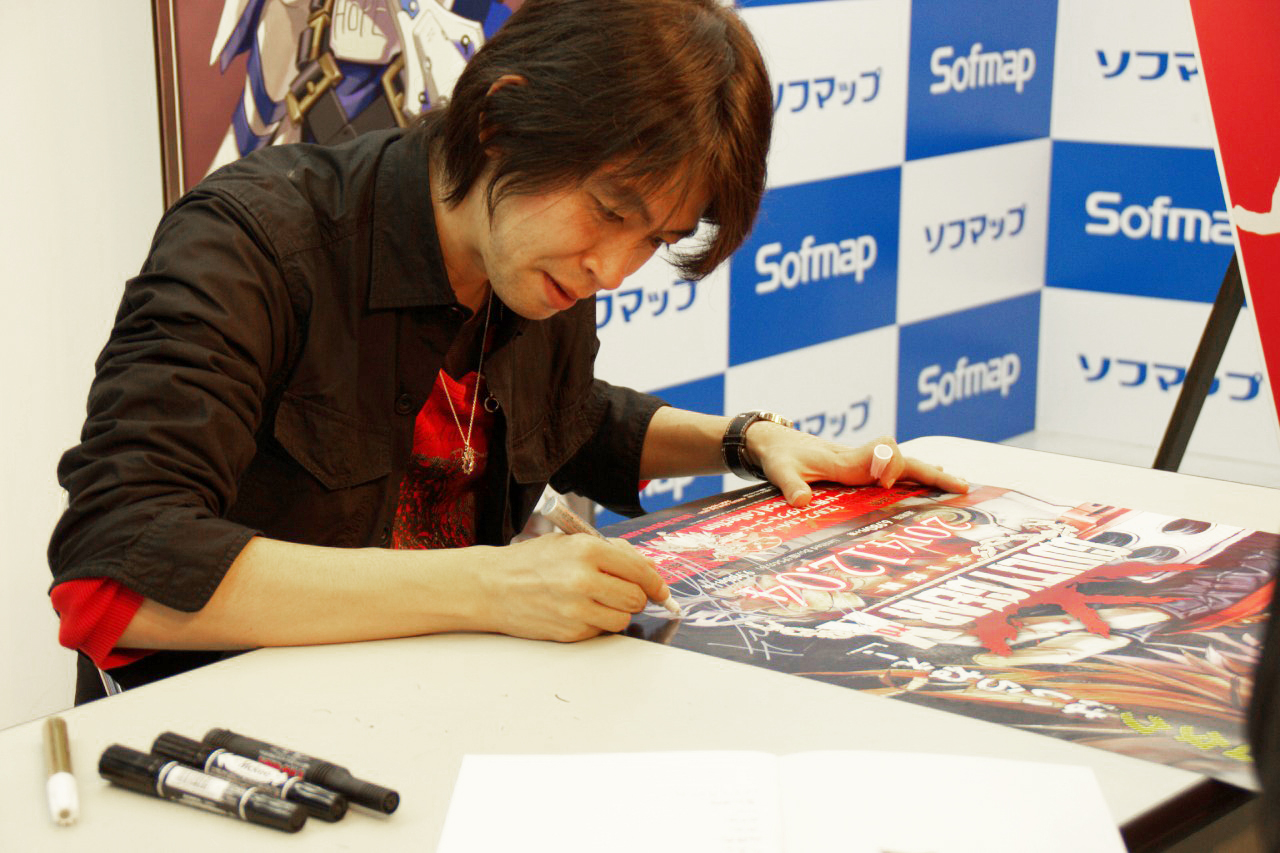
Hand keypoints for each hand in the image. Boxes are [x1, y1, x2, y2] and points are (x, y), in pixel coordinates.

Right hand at [473, 533, 670, 641]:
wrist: (492, 586)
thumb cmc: (532, 561)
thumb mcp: (571, 542)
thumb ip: (611, 552)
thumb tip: (648, 570)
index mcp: (587, 550)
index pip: (639, 571)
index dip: (656, 583)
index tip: (661, 590)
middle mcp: (583, 579)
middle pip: (636, 598)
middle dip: (636, 597)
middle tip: (626, 592)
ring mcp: (576, 609)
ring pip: (622, 619)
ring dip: (618, 612)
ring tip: (600, 600)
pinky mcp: (569, 631)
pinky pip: (600, 631)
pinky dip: (597, 623)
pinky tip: (579, 610)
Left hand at [745, 427, 969, 507]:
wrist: (775, 441)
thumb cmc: (779, 456)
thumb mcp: (780, 471)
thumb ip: (790, 486)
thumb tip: (802, 502)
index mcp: (846, 459)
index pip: (881, 452)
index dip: (890, 464)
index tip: (887, 483)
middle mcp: (862, 459)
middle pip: (905, 460)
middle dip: (932, 473)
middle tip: (962, 487)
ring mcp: (865, 463)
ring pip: (906, 464)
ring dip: (931, 474)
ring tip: (960, 486)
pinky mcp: (863, 468)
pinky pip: (897, 470)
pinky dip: (918, 476)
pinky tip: (933, 482)